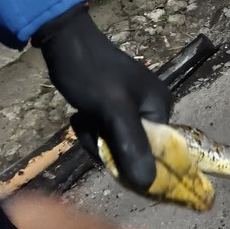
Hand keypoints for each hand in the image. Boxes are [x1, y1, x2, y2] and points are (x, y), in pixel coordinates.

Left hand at [33, 4, 171, 189]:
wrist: (67, 44)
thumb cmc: (94, 75)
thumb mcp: (114, 112)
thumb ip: (132, 145)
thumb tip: (150, 184)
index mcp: (162, 108)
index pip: (154, 154)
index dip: (129, 159)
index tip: (105, 147)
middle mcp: (154, 109)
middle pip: (133, 149)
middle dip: (108, 146)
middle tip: (92, 126)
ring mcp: (134, 107)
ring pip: (116, 143)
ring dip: (96, 137)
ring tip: (84, 118)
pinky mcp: (117, 106)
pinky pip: (108, 131)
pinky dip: (93, 128)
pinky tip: (82, 115)